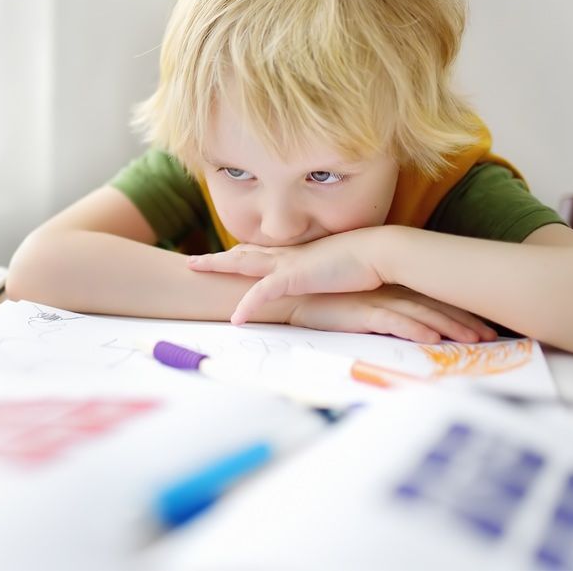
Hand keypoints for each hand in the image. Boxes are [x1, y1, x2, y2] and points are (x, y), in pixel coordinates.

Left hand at [188, 229, 386, 323]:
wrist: (379, 252)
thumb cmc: (365, 262)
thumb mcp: (337, 270)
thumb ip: (324, 275)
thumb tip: (323, 281)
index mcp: (297, 255)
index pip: (261, 253)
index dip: (240, 254)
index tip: (225, 255)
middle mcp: (287, 256)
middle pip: (243, 253)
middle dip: (217, 257)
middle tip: (195, 260)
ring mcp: (288, 265)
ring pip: (242, 264)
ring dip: (217, 265)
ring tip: (194, 267)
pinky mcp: (294, 278)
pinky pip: (261, 293)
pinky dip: (247, 305)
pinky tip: (235, 319)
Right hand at [285, 286, 497, 344]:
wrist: (292, 297)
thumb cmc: (323, 304)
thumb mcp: (359, 309)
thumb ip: (383, 314)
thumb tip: (410, 330)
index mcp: (391, 290)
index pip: (432, 300)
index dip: (459, 312)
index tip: (482, 327)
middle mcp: (389, 294)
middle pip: (435, 306)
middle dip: (465, 321)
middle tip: (490, 336)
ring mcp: (376, 302)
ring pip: (422, 314)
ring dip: (450, 327)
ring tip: (474, 341)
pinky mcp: (361, 312)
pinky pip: (394, 322)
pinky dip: (415, 329)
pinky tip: (433, 338)